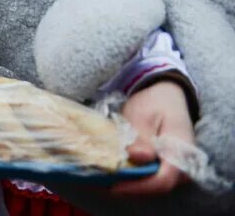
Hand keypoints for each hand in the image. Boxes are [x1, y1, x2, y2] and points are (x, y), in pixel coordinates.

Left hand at [110, 80, 195, 195]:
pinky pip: (150, 179)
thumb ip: (142, 137)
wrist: (168, 97)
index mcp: (181, 153)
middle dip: (129, 187)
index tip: (114, 185)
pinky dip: (132, 178)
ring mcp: (176, 171)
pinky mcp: (166, 169)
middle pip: (156, 188)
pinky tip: (113, 172)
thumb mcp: (144, 114)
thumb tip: (138, 157)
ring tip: (103, 177)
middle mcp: (183, 167)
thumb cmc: (155, 104)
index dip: (138, 187)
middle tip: (101, 181)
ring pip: (152, 186)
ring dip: (128, 183)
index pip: (162, 181)